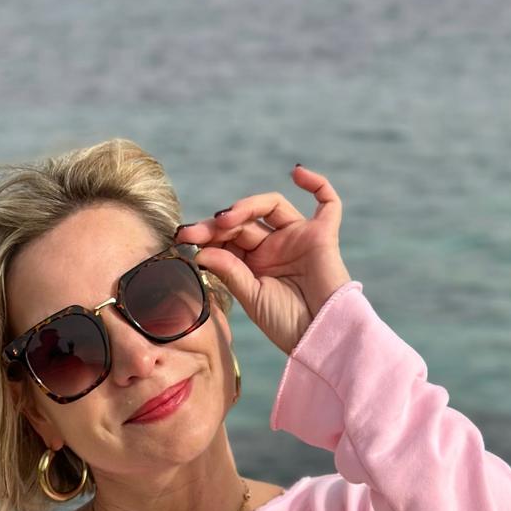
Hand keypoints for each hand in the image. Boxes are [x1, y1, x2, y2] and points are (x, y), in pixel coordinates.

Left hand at [175, 165, 352, 356]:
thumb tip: (200, 250)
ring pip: (271, 206)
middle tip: (193, 232)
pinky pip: (327, 202)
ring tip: (226, 219)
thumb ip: (229, 270)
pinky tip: (297, 172)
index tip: (183, 238)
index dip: (207, 235)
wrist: (319, 338)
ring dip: (246, 206)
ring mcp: (299, 238)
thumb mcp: (251, 297)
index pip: (229, 238)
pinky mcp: (322, 235)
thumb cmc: (287, 325)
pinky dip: (316, 183)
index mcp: (256, 264)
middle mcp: (276, 247)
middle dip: (217, 225)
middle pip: (244, 221)